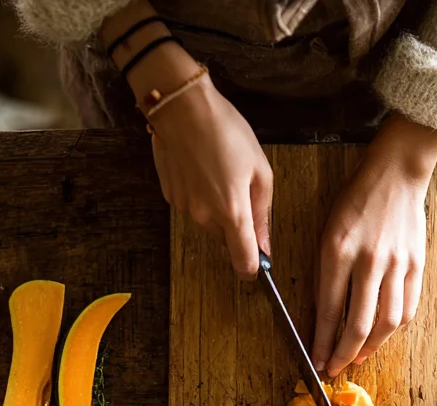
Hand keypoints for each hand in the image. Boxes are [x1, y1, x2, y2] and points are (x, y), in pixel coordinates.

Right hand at [100, 1, 271, 278]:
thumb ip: (263, 213)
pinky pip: (193, 208)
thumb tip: (266, 246)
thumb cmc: (226, 132)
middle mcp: (205, 217)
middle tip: (244, 189)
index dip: (254, 268)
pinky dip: (202, 197)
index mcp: (232, 212)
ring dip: (220, 210)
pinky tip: (203, 169)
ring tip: (222, 172)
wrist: (181, 107)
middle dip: (238, 228)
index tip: (261, 260)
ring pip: (210, 224)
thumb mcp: (260, 169)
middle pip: (227, 242)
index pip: (244, 262)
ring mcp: (184, 208)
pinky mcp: (170, 196)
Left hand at [312, 114, 436, 375]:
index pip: (328, 309)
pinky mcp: (416, 266)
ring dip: (370, 347)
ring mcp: (396, 265)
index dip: (322, 340)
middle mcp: (369, 261)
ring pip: (386, 322)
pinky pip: (407, 308)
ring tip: (357, 357)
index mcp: (339, 250)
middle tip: (334, 369)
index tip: (316, 359)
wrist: (395, 176)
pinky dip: (393, 328)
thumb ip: (325, 273)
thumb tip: (323, 315)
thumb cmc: (355, 201)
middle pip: (358, 323)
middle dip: (344, 354)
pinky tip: (381, 336)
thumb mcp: (327, 231)